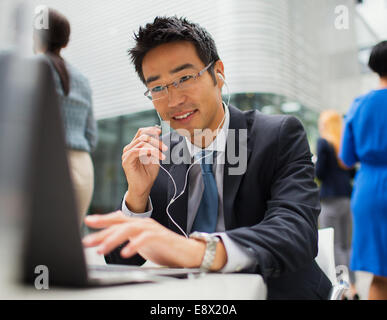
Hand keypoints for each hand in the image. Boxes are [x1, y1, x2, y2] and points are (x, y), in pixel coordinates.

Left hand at [82, 211, 227, 269]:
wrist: (187, 252)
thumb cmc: (164, 248)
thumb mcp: (141, 243)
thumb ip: (127, 239)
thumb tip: (107, 242)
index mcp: (138, 223)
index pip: (118, 219)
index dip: (103, 219)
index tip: (88, 221)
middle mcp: (144, 223)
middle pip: (119, 224)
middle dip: (101, 232)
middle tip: (87, 241)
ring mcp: (152, 229)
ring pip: (129, 229)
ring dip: (113, 239)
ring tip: (101, 249)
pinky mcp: (160, 237)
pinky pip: (145, 239)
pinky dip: (134, 245)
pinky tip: (125, 253)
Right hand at [122, 127, 167, 211]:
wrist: (143, 187)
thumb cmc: (148, 173)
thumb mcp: (154, 157)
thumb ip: (155, 147)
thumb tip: (160, 136)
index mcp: (135, 146)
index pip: (141, 132)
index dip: (151, 129)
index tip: (160, 131)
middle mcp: (129, 149)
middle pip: (143, 136)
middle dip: (156, 141)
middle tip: (165, 147)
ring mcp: (126, 154)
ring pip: (142, 143)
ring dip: (155, 148)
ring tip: (163, 154)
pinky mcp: (126, 160)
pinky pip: (137, 151)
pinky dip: (149, 151)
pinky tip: (157, 156)